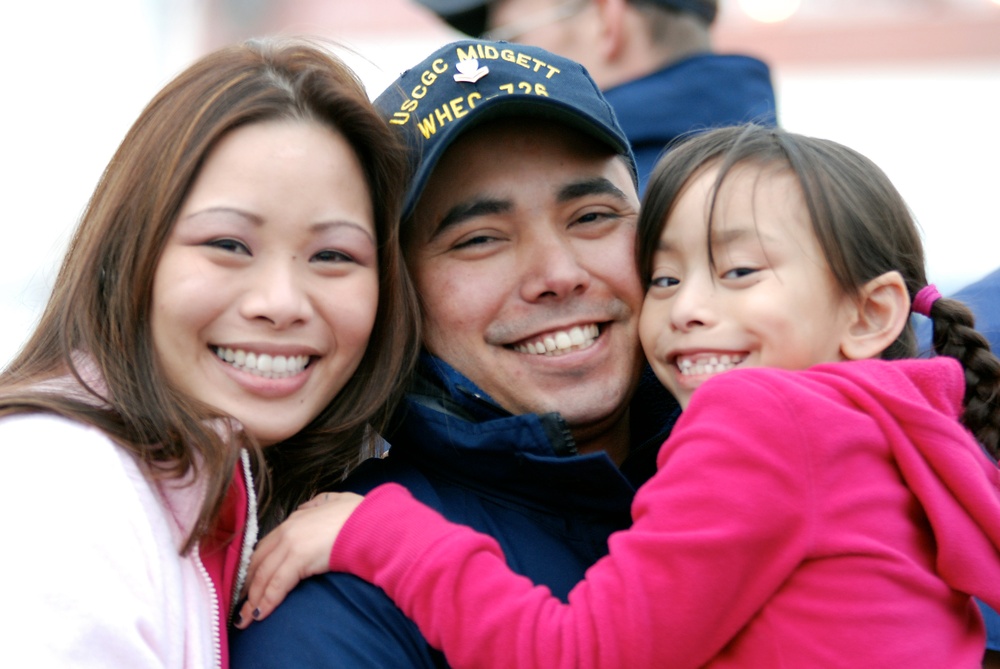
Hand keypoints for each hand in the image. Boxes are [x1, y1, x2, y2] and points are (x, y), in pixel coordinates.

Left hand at [234, 491, 363, 628]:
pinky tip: (261, 613)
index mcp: (297, 517)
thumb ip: (320, 504)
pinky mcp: (298, 558)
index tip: (250, 581)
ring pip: (263, 575)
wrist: (373, 521)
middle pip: (259, 560)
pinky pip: (276, 584)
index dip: (256, 565)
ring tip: (246, 618)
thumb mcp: (336, 501)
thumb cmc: (361, 514)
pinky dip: (267, 600)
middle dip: (248, 584)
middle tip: (241, 603)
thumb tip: (312, 506)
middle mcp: (288, 528)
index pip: (267, 544)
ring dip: (253, 598)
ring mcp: (291, 542)